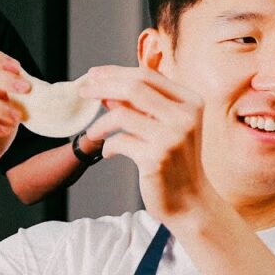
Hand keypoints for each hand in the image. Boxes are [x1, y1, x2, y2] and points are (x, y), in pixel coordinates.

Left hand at [80, 65, 216, 222]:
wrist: (190, 202)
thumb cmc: (175, 163)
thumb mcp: (163, 128)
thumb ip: (139, 108)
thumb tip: (105, 90)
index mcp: (191, 101)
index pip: (147, 75)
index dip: (116, 72)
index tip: (93, 75)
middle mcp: (185, 116)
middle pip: (134, 87)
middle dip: (102, 87)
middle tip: (83, 92)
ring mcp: (172, 137)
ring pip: (122, 115)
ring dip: (100, 123)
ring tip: (92, 133)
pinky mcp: (157, 158)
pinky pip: (119, 142)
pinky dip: (108, 146)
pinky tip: (108, 153)